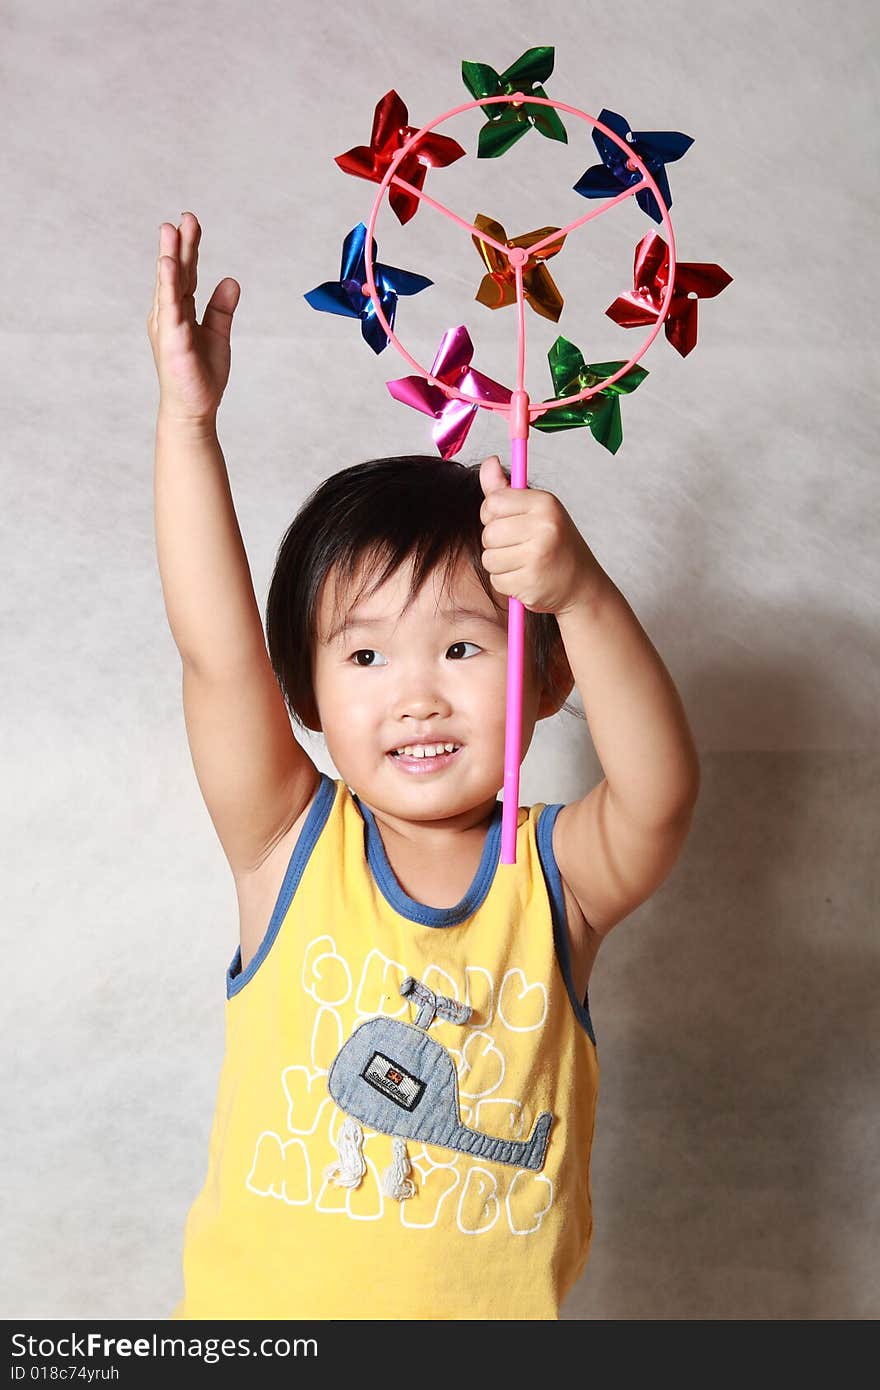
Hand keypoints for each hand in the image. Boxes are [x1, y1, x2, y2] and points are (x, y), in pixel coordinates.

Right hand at [146, 212, 240, 425]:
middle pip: (176, 273)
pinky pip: (170, 307)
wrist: (194, 409)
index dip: (188, 248)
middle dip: (179, 245)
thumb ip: (221, 308)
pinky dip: (169, 284)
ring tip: (170, 231)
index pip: (185, 274)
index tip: (190, 223)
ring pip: (169, 285)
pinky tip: (169, 265)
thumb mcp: (218, 334)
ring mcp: (168, 326)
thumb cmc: (201, 376)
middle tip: (184, 217)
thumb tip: (231, 281)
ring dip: (169, 257)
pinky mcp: (172, 339)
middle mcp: (169, 314)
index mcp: (179, 312)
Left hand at [479, 454, 602, 615]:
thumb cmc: (555, 543)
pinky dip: (507, 583)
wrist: (582, 584)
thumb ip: (506, 489)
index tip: (508, 521)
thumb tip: (488, 461)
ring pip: (489, 558)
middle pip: (489, 533)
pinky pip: (497, 580)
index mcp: (545, 503)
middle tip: (519, 546)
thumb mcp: (537, 510)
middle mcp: (544, 526)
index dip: (493, 514)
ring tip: (523, 562)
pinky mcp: (531, 583)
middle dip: (496, 542)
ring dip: (500, 564)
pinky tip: (526, 578)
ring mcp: (538, 556)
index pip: (493, 502)